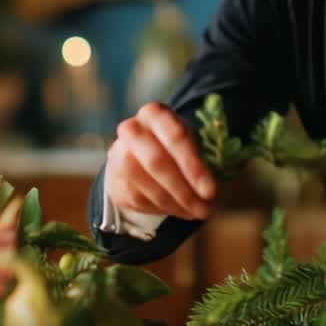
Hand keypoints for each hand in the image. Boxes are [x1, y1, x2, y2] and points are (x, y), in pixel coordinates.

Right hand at [106, 103, 216, 219]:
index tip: (210, 191)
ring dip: (177, 204)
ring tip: (198, 211)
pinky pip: (142, 201)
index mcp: (154, 114)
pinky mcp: (115, 181)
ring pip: (148, 186)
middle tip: (205, 209)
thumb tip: (210, 192)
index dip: (193, 167)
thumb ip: (202, 159)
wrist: (138, 153)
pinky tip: (180, 209)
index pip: (175, 137)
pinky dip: (165, 209)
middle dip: (184, 190)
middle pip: (156, 162)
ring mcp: (118, 156)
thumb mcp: (189, 142)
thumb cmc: (174, 146)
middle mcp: (132, 130)